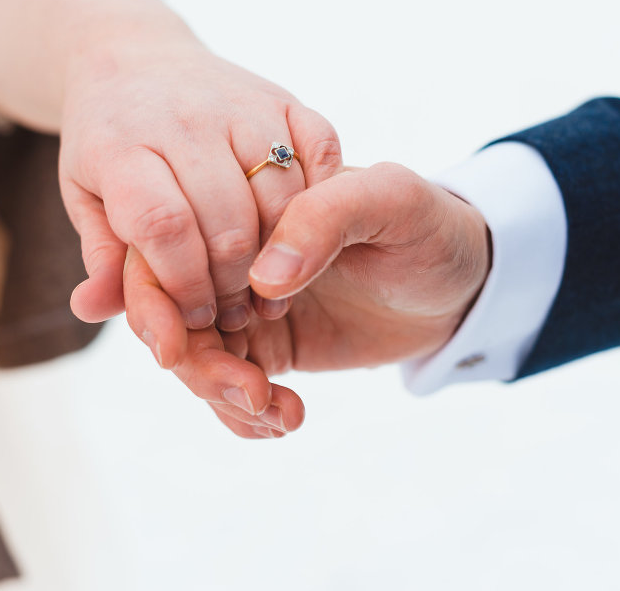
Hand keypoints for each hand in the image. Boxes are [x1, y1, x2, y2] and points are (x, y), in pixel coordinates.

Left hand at [60, 19, 341, 342]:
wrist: (135, 58)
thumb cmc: (109, 145)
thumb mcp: (84, 197)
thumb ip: (100, 256)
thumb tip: (92, 309)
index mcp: (122, 147)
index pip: (163, 225)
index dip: (184, 283)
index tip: (194, 313)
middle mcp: (184, 118)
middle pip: (228, 222)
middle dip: (235, 282)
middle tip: (233, 307)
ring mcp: (239, 103)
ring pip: (281, 197)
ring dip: (282, 254)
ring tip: (264, 281)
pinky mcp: (283, 96)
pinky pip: (322, 153)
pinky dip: (320, 201)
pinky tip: (296, 231)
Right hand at [124, 163, 490, 437]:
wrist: (461, 283)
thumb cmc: (428, 226)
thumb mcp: (393, 201)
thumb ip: (328, 216)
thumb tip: (264, 278)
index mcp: (244, 203)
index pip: (168, 245)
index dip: (157, 298)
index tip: (180, 344)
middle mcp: (233, 255)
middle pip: (170, 314)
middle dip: (197, 365)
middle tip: (253, 392)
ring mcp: (246, 305)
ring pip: (197, 360)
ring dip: (224, 396)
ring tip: (279, 411)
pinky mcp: (268, 347)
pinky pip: (232, 390)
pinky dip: (246, 415)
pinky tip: (289, 418)